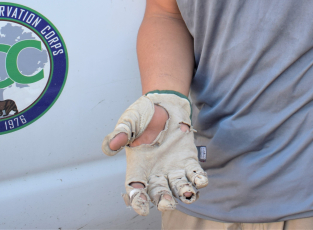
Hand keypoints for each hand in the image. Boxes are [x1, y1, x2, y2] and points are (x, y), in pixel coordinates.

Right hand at [102, 92, 207, 215]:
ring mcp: (173, 168)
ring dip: (183, 193)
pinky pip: (194, 174)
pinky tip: (201, 181)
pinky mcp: (188, 160)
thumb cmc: (142, 115)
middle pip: (158, 193)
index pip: (136, 191)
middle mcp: (156, 173)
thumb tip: (111, 146)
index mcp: (138, 168)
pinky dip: (198, 179)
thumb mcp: (128, 122)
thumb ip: (120, 134)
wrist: (163, 104)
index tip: (142, 208)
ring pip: (178, 187)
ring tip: (188, 195)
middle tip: (167, 204)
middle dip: (163, 200)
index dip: (138, 201)